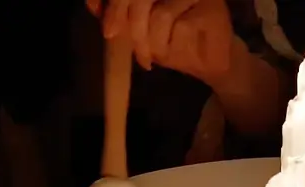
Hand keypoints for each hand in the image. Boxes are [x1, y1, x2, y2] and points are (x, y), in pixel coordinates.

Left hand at [86, 0, 234, 85]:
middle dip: (127, 21)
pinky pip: (181, 26)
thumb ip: (116, 14)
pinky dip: (173, 46)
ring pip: (160, 14)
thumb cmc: (173, 41)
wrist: (210, 63)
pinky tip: (178, 54)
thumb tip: (91, 4)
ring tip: (154, 56)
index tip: (104, 24)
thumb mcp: (138, 30)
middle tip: (122, 42)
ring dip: (153, 42)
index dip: (114, 4)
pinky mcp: (213, 6)